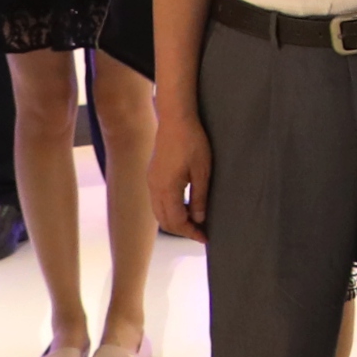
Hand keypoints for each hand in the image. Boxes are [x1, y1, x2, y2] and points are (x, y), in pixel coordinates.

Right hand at [151, 110, 212, 237]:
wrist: (175, 119)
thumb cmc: (192, 142)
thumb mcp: (202, 171)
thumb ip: (200, 197)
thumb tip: (199, 219)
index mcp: (167, 189)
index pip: (177, 221)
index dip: (191, 232)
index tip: (205, 237)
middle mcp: (154, 188)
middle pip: (165, 221)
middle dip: (182, 230)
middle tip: (201, 231)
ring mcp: (151, 181)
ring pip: (159, 212)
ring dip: (175, 220)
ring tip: (195, 220)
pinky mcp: (152, 175)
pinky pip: (157, 201)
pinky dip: (170, 209)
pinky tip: (185, 205)